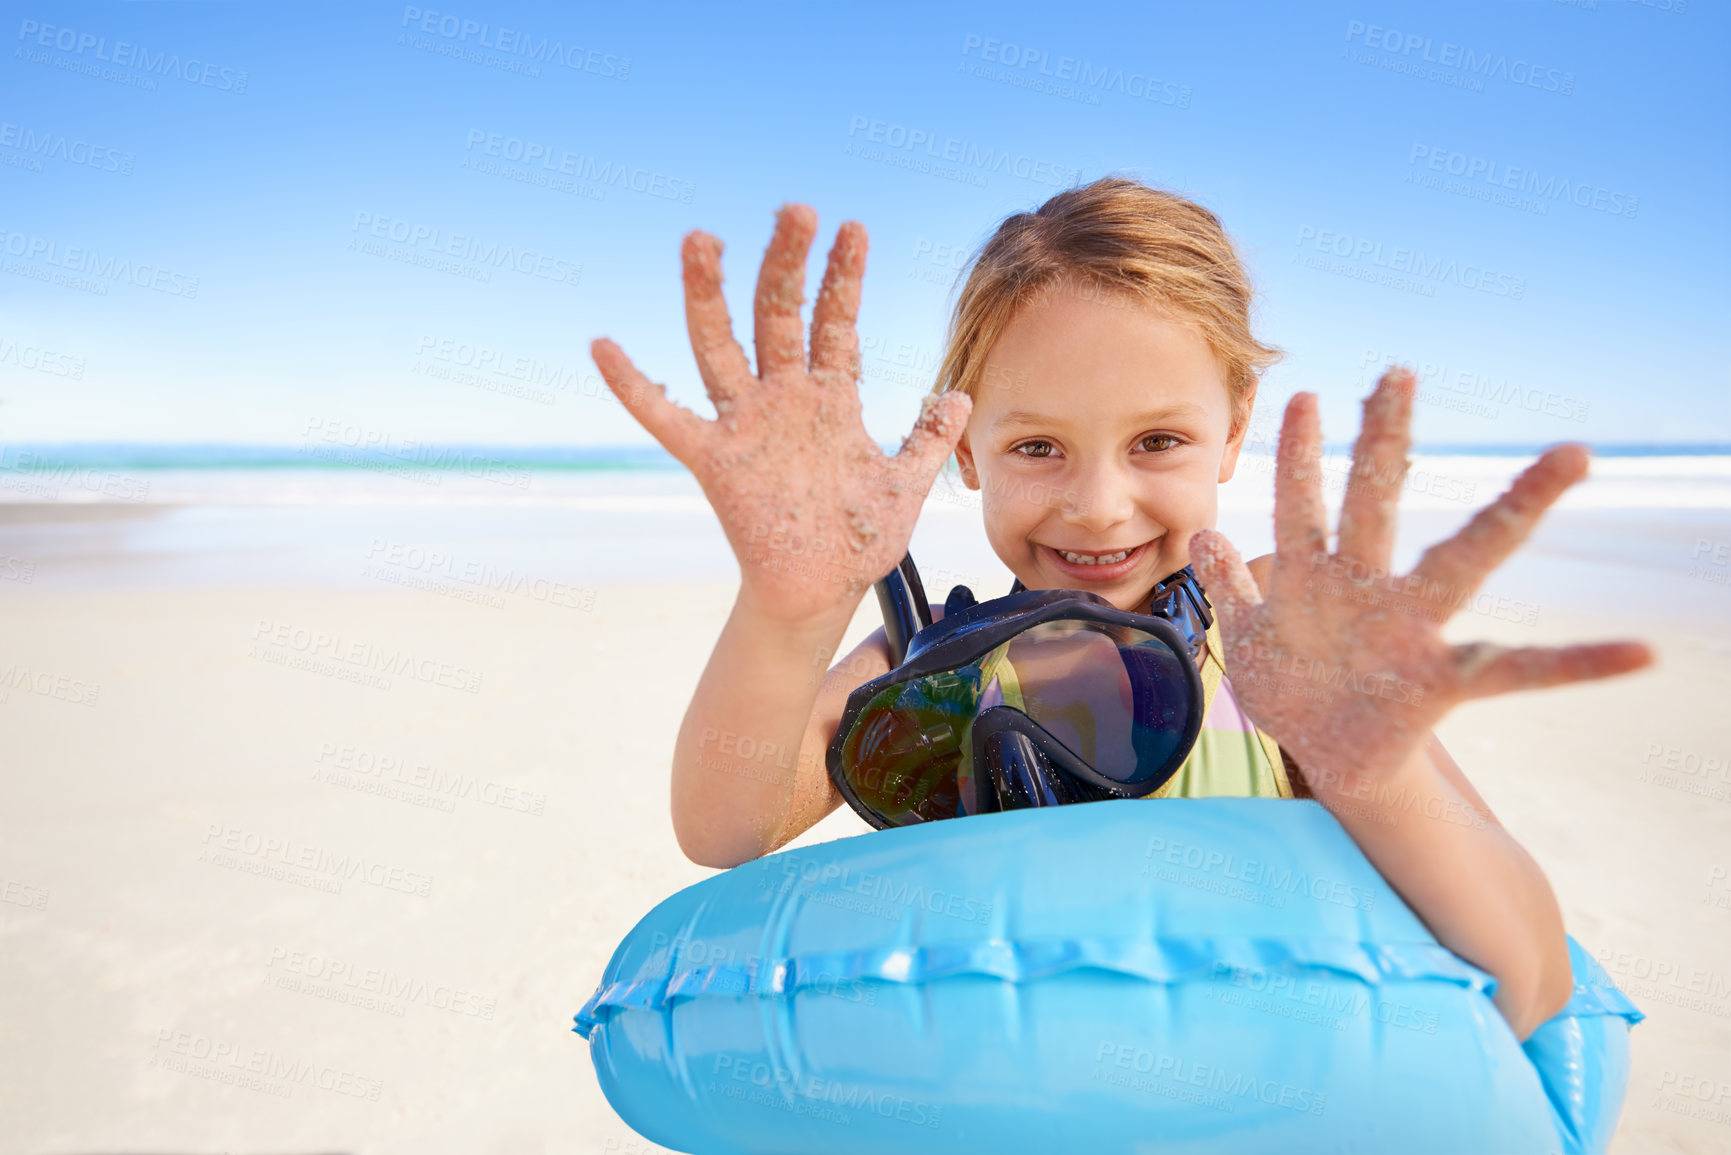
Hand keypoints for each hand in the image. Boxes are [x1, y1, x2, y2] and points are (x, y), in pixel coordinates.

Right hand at [589, 204, 972, 623]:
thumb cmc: (857, 539)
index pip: (835, 322)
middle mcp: (784, 400)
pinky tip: (602, 346)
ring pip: (720, 346)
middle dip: (786, 263)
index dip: (843, 277)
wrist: (819, 593)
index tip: (852, 228)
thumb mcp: (904, 484)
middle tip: (794, 209)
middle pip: (779, 315)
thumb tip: (960, 395)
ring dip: (711, 294)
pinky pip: (666, 419)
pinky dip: (634, 386)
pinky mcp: (715, 461)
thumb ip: (928, 438)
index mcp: (830, 398)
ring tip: (702, 239)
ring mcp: (746, 425)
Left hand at [1188, 367, 1652, 797]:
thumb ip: (1232, 584)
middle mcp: (1373, 591)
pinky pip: (1519, 671)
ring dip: (1515, 509)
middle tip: (1397, 371)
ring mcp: (1413, 632)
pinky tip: (1641, 652)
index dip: (1305, 453)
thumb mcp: (1253, 637)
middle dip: (1384, 442)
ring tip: (1572, 454)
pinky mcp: (1443, 684)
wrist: (1331, 760)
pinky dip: (1581, 664)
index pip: (1310, 503)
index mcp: (1323, 580)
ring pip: (1464, 561)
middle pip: (1378, 504)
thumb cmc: (1298, 690)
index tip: (1308, 392)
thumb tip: (1203, 534)